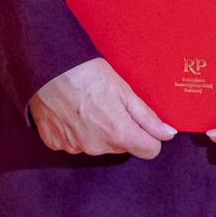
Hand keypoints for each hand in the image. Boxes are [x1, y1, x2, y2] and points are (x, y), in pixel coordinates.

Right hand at [30, 57, 177, 158]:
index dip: (149, 136)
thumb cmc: (87, 72)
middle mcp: (96, 146)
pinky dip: (75, 131)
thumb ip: (148, 117)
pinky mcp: (56, 143)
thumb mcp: (125, 90)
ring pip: (98, 145)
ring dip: (97, 131)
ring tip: (87, 105)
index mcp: (118, 133)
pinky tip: (71, 111)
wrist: (48, 66)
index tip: (141, 122)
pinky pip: (74, 143)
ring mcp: (74, 147)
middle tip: (109, 104)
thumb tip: (168, 134)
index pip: (149, 151)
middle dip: (121, 130)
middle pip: (122, 146)